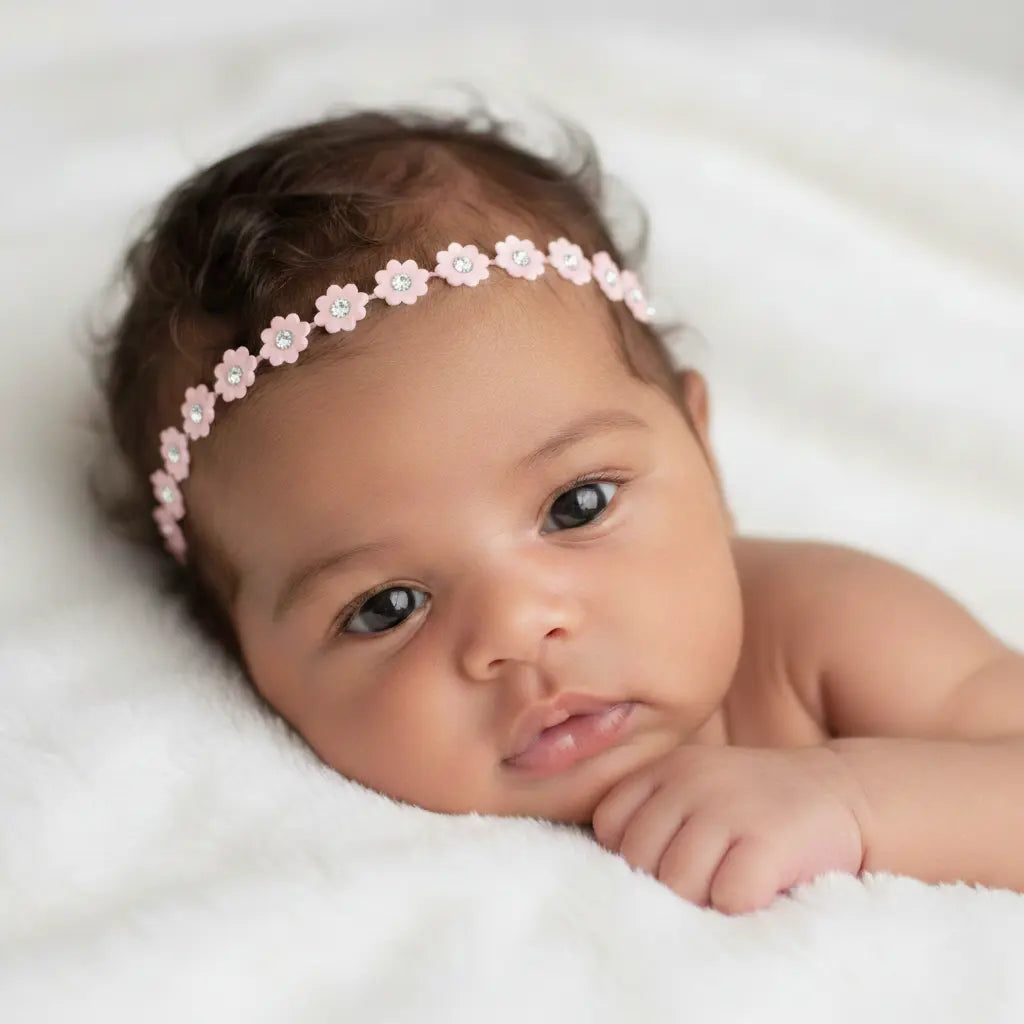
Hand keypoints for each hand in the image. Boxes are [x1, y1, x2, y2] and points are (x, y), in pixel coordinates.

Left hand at [591, 744, 866, 914]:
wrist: (844, 790)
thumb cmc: (758, 803)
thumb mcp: (698, 785)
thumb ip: (655, 811)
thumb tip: (610, 872)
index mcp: (668, 768)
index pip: (609, 823)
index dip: (631, 854)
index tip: (665, 860)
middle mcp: (691, 782)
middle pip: (639, 859)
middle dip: (663, 883)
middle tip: (700, 882)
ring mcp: (729, 809)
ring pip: (678, 882)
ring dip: (701, 900)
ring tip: (727, 887)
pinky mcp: (768, 842)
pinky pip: (727, 896)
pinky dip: (739, 905)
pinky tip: (756, 890)